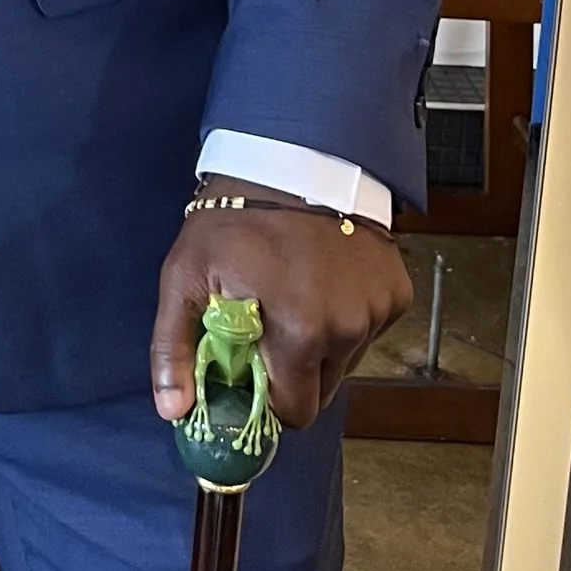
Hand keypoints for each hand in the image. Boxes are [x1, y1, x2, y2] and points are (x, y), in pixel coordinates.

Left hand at [151, 180, 412, 433]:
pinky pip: (369, 330)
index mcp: (300, 334)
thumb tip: (172, 411)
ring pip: (346, 360)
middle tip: (269, 332)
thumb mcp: (185, 277)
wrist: (291, 158)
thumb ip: (175, 348)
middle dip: (295, 374)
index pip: (296, 412)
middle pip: (323, 389)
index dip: (270, 401)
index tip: (253, 373)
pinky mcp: (397, 292)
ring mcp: (377, 310)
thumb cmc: (233, 220)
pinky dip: (348, 318)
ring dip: (322, 345)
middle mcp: (348, 328)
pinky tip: (324, 284)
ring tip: (295, 300)